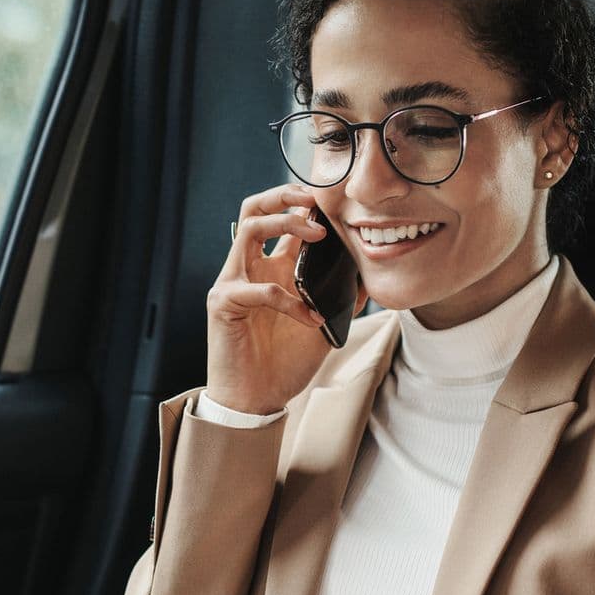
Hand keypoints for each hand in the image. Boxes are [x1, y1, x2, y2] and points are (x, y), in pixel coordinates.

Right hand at [205, 185, 336, 415]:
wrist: (257, 399)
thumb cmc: (284, 363)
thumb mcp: (324, 326)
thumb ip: (341, 299)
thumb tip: (369, 278)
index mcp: (273, 268)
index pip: (281, 219)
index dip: (304, 203)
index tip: (334, 201)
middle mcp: (251, 268)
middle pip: (255, 208)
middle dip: (286, 195)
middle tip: (317, 199)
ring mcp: (233, 282)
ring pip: (250, 228)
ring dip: (286, 225)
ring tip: (318, 236)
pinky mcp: (224, 303)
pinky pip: (259, 289)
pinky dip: (290, 301)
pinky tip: (311, 319)